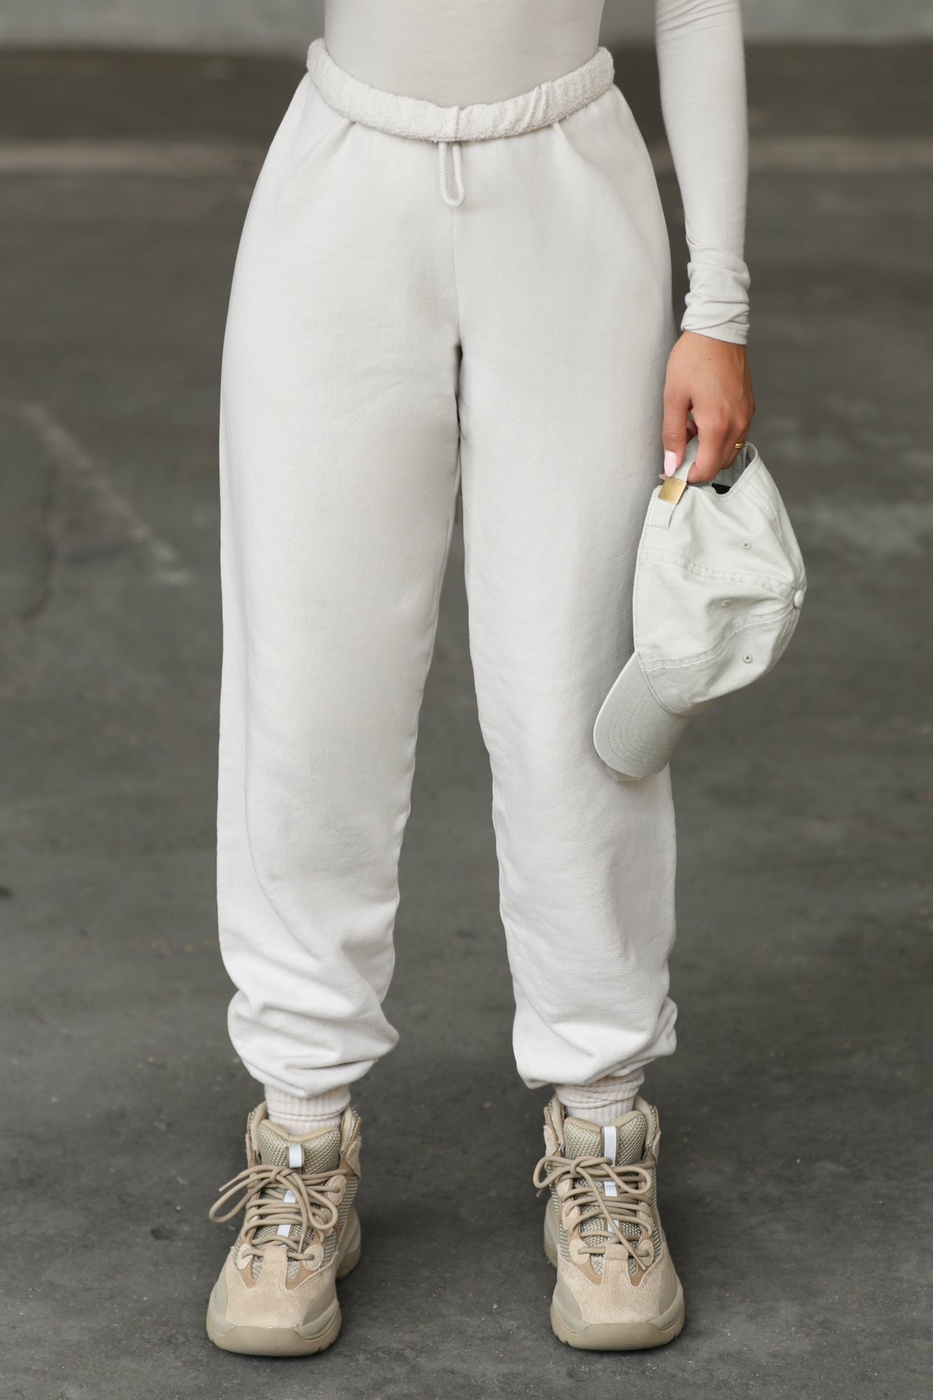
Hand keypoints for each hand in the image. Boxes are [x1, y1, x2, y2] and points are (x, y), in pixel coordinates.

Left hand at [661, 331, 754, 483]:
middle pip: (719, 464)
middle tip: (679, 442)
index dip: (687, 476)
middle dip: (698, 462)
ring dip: (708, 449)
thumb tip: (671, 465)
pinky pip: (735, 434)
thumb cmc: (693, 359)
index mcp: (718, 425)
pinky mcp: (749, 407)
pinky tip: (702, 417)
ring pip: (729, 450)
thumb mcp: (673, 397)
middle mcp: (738, 424)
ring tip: (689, 426)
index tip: (671, 470)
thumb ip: (672, 435)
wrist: (718, 330)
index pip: (707, 469)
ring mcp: (746, 416)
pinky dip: (719, 436)